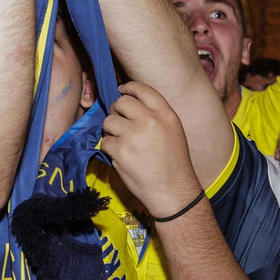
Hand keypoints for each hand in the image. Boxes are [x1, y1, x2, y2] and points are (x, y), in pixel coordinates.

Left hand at [98, 81, 202, 217]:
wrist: (173, 191)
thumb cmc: (174, 163)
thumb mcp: (174, 131)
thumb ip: (156, 115)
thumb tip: (131, 104)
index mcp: (166, 114)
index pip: (142, 90)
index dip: (128, 88)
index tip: (121, 90)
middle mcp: (150, 120)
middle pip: (121, 103)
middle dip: (117, 111)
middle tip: (120, 122)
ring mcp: (133, 135)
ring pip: (109, 121)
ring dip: (111, 131)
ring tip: (122, 143)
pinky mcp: (120, 150)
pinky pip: (104, 141)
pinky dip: (109, 149)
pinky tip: (121, 156)